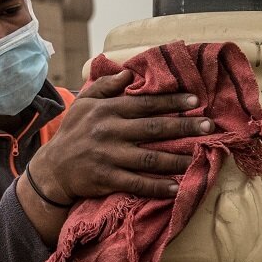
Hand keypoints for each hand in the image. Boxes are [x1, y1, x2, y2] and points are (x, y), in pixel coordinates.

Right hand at [31, 70, 210, 203]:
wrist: (52, 170)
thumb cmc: (73, 133)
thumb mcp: (83, 104)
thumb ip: (105, 86)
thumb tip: (128, 73)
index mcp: (107, 110)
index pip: (145, 103)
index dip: (172, 100)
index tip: (197, 99)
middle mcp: (109, 131)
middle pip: (153, 128)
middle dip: (184, 126)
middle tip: (209, 126)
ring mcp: (108, 156)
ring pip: (149, 157)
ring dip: (177, 158)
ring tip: (200, 158)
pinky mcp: (106, 179)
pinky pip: (137, 183)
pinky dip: (157, 186)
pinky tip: (176, 187)